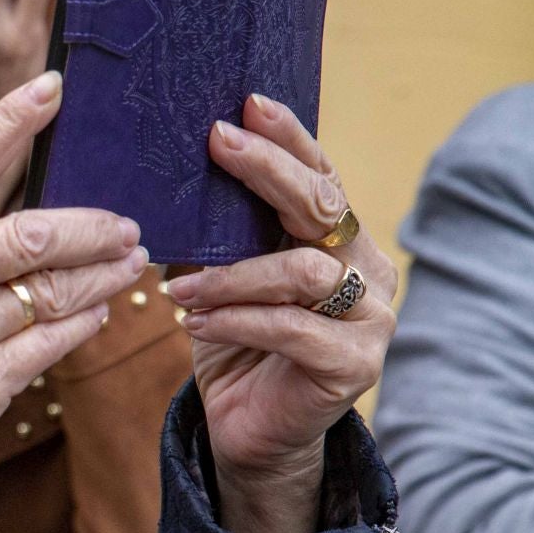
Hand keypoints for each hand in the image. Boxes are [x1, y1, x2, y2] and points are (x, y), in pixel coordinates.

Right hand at [0, 72, 143, 532]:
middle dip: (91, 226)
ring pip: (53, 292)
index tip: (52, 87)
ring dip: (103, 275)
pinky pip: (52, 344)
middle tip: (126, 222)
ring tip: (128, 263)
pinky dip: (84, 322)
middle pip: (30, 234)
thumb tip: (17, 190)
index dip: (8, 123)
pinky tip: (96, 311)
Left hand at [165, 96, 397, 532]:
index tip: (247, 103)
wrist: (249, 430)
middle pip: (319, 207)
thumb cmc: (233, 341)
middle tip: (217, 144)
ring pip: (300, 272)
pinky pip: (290, 329)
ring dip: (231, 273)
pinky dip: (236, 320)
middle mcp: (367, 269)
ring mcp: (369, 318)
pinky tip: (195, 321)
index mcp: (340, 240)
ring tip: (178, 284)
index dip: (287, 138)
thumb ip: (212, 230)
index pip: (319, 176)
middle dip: (266, 171)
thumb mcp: (219, 276)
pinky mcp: (353, 364)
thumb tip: (164, 168)